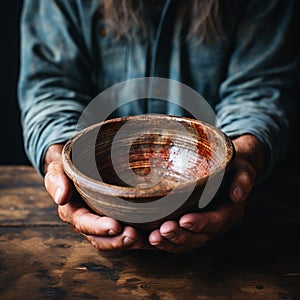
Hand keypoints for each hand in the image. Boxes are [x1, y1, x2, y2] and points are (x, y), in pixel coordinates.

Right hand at [43, 144, 145, 250]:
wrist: (80, 164)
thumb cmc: (69, 167)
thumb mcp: (58, 169)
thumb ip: (57, 181)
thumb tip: (61, 198)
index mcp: (73, 212)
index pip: (85, 223)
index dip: (99, 228)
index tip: (115, 226)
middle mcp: (88, 221)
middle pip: (101, 238)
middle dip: (117, 240)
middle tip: (134, 236)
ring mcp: (102, 221)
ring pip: (114, 239)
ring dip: (128, 242)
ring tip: (143, 239)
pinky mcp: (115, 217)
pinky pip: (124, 231)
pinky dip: (136, 236)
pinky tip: (149, 235)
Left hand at [148, 134, 266, 252]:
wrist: (225, 174)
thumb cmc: (231, 170)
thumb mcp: (242, 170)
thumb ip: (242, 181)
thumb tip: (237, 195)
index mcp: (227, 214)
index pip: (214, 222)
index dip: (200, 224)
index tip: (185, 221)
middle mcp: (212, 226)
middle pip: (196, 239)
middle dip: (179, 237)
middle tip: (162, 232)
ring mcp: (197, 229)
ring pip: (182, 244)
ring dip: (166, 243)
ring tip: (150, 239)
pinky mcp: (183, 227)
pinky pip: (170, 239)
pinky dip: (156, 242)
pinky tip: (140, 239)